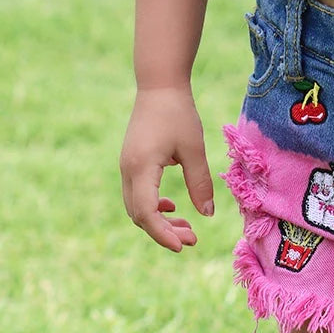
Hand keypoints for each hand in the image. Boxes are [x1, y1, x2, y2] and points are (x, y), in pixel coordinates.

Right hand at [120, 86, 213, 251]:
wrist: (159, 87)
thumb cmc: (178, 114)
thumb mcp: (194, 150)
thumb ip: (200, 183)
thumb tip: (207, 215)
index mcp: (142, 167)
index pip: (147, 213)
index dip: (163, 233)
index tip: (183, 245)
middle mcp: (128, 171)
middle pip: (139, 216)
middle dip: (164, 232)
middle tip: (193, 239)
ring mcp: (126, 168)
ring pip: (138, 208)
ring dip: (160, 221)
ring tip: (187, 228)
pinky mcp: (131, 164)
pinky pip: (137, 196)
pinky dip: (153, 208)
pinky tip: (173, 208)